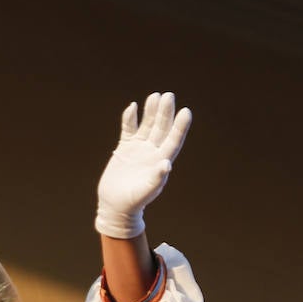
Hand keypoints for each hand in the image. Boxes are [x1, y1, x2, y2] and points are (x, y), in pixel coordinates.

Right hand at [94, 92, 191, 238]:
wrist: (116, 205)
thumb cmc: (133, 202)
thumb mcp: (145, 191)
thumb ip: (156, 178)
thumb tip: (167, 164)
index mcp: (161, 162)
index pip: (173, 140)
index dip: (180, 127)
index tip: (186, 111)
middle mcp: (152, 153)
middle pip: (161, 128)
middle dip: (165, 113)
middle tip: (169, 95)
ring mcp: (139, 149)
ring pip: (147, 126)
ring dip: (150, 111)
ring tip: (155, 96)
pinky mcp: (125, 149)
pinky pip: (128, 130)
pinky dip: (130, 119)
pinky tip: (132, 107)